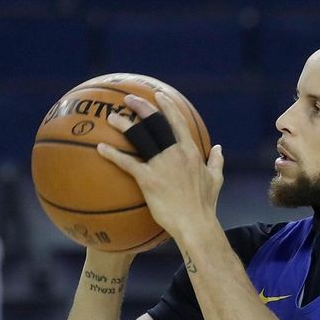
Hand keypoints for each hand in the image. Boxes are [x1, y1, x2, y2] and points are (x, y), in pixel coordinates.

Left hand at [98, 92, 223, 238]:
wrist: (195, 224)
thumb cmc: (205, 204)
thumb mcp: (216, 179)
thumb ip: (217, 161)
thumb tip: (219, 147)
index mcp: (191, 151)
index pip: (178, 121)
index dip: (168, 106)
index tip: (158, 95)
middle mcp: (175, 153)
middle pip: (156, 123)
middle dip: (141, 107)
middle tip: (129, 99)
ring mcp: (161, 165)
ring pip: (139, 138)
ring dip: (124, 125)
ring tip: (111, 118)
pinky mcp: (148, 180)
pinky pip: (127, 163)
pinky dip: (112, 154)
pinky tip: (100, 148)